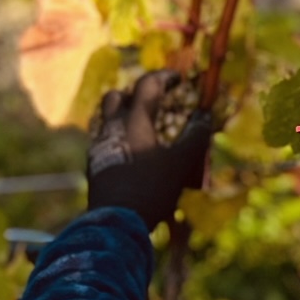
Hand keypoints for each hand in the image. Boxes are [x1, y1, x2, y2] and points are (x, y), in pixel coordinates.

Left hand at [87, 71, 213, 230]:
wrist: (116, 222)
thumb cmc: (151, 188)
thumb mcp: (181, 163)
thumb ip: (195, 137)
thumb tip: (206, 116)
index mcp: (134, 121)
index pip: (146, 85)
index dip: (164, 77)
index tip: (178, 79)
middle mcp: (112, 128)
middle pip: (116, 97)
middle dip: (134, 94)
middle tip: (154, 103)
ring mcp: (99, 147)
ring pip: (108, 120)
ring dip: (125, 117)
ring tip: (145, 130)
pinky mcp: (94, 166)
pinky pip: (105, 142)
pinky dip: (119, 139)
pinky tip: (132, 155)